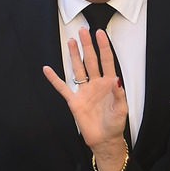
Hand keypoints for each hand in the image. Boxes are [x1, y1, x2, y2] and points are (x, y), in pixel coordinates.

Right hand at [43, 27, 127, 156]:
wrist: (104, 139)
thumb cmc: (115, 124)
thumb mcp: (121, 110)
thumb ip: (119, 95)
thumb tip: (117, 80)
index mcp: (109, 83)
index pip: (106, 61)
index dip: (104, 47)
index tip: (100, 33)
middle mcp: (96, 83)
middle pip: (90, 60)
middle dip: (87, 46)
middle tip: (83, 31)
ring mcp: (84, 91)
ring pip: (78, 69)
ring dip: (74, 55)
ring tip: (71, 41)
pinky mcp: (74, 101)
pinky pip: (62, 88)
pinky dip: (54, 79)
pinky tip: (47, 69)